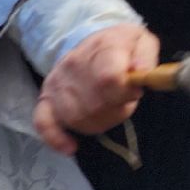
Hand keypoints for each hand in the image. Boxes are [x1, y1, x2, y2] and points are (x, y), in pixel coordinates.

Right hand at [33, 24, 159, 155]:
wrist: (93, 42)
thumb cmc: (123, 46)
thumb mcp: (142, 42)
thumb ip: (146, 56)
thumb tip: (140, 71)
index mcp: (101, 48)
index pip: (109, 79)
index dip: (125, 92)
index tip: (135, 91)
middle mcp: (74, 64)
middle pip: (94, 104)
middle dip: (116, 110)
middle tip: (123, 102)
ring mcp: (57, 82)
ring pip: (75, 117)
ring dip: (98, 122)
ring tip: (109, 110)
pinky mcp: (45, 98)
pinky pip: (43, 122)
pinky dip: (56, 138)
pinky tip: (71, 146)